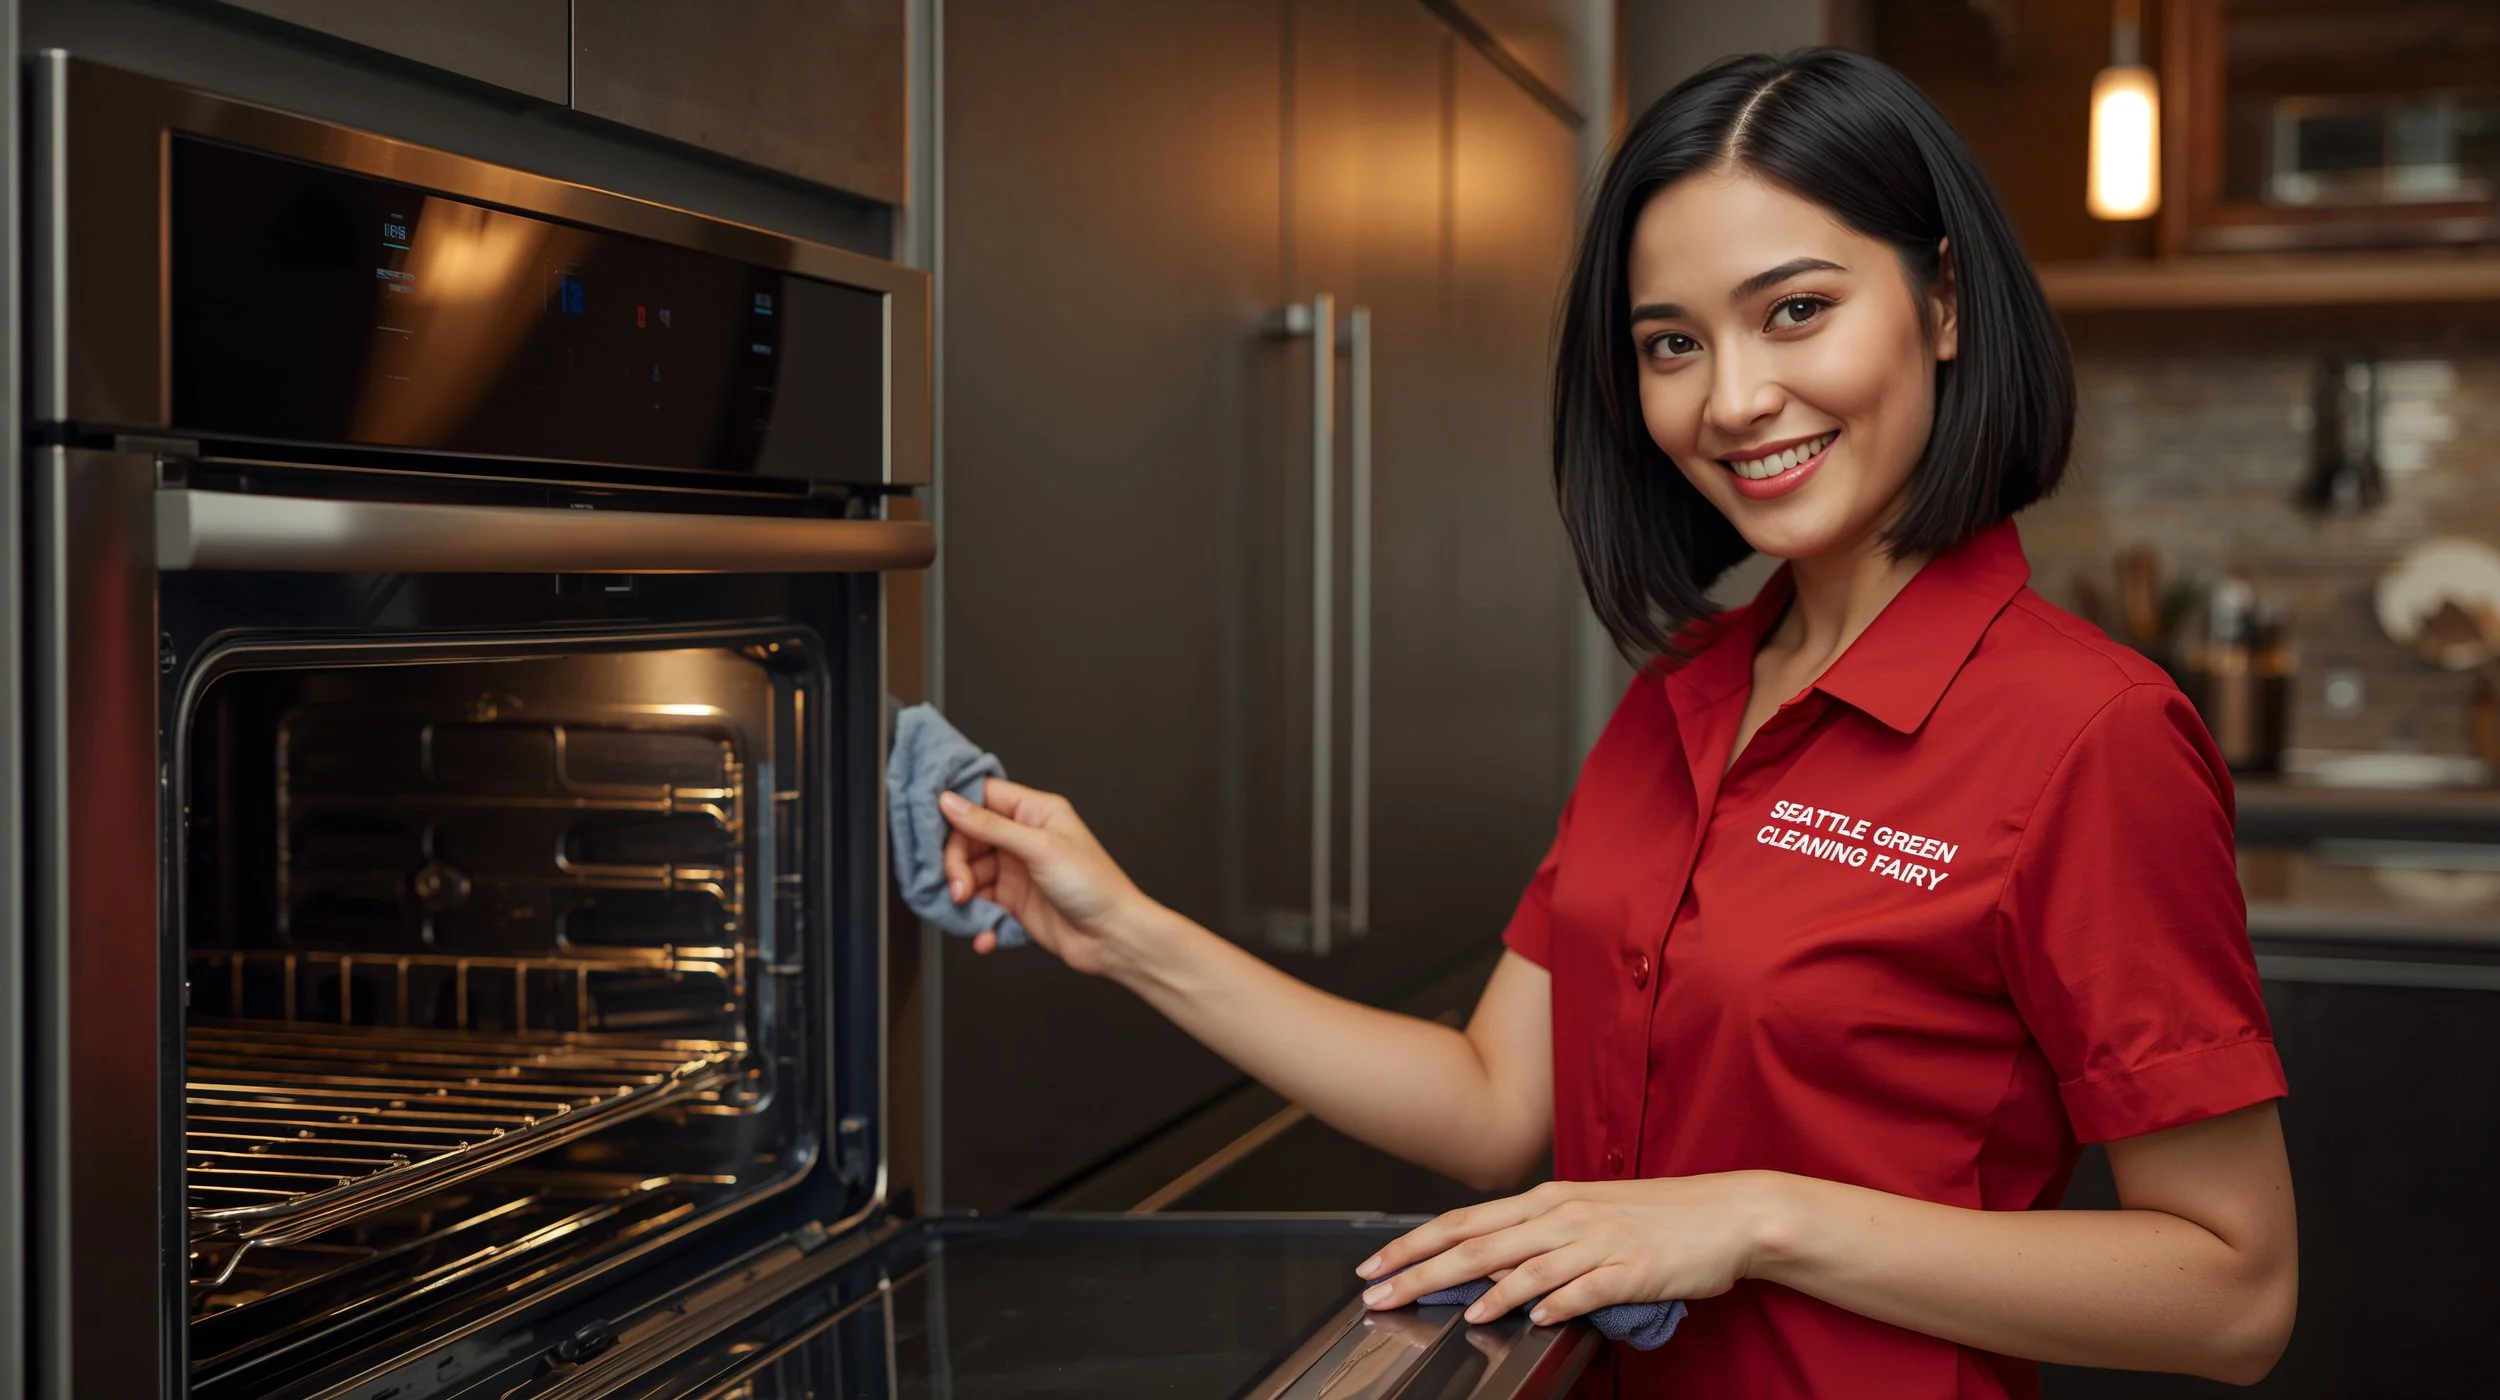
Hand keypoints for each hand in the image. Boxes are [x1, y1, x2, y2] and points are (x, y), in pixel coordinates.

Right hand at [937, 778, 1154, 974]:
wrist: (1113, 938)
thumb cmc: (1094, 885)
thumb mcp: (1039, 848)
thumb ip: (991, 826)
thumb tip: (951, 803)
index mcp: (1035, 812)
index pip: (983, 797)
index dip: (956, 809)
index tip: (931, 825)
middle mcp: (1023, 838)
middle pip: (969, 838)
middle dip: (956, 862)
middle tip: (957, 884)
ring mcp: (1017, 871)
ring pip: (970, 873)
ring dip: (962, 891)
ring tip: (966, 906)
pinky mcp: (1014, 903)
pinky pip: (981, 904)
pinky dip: (976, 918)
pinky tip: (984, 931)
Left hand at [1349, 1174, 1786, 1326]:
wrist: (1727, 1214)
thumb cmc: (1657, 1216)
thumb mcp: (1586, 1214)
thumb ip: (1536, 1238)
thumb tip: (1489, 1269)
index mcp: (1547, 1200)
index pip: (1464, 1221)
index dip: (1414, 1243)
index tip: (1374, 1265)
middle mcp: (1563, 1214)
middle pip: (1477, 1243)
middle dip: (1421, 1270)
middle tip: (1379, 1293)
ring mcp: (1596, 1241)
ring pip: (1523, 1265)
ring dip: (1480, 1290)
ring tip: (1443, 1310)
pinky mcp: (1629, 1269)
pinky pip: (1582, 1287)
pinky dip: (1551, 1302)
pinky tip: (1529, 1318)